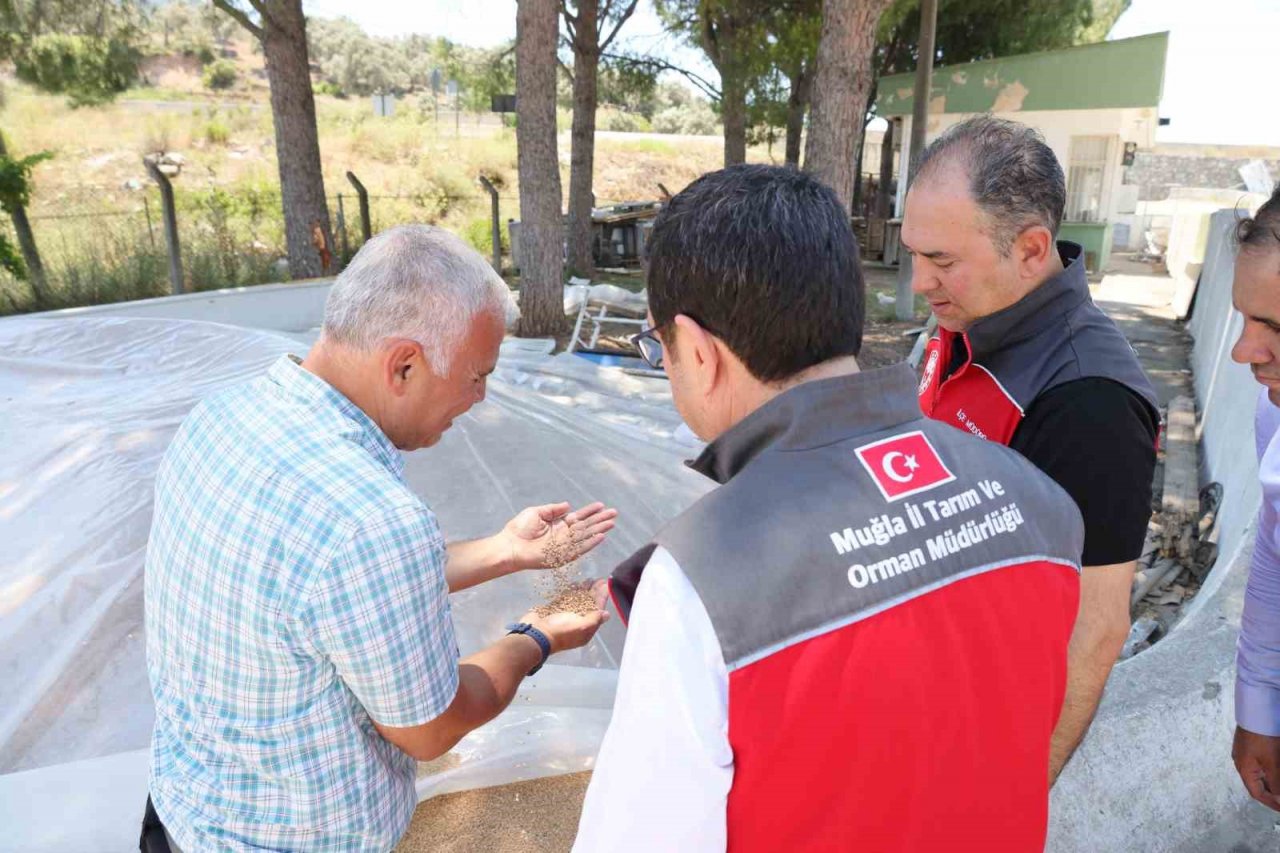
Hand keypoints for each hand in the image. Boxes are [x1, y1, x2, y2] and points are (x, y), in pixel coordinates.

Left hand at [500, 501, 617, 571]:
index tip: (602, 505)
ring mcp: (564, 546)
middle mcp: (564, 535)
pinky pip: (579, 549)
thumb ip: (553, 509)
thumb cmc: (519, 529)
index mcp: (558, 525)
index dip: (590, 511)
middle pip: (586, 526)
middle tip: (615, 513)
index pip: (579, 517)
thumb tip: (569, 506)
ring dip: (599, 530)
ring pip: (586, 536)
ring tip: (612, 523)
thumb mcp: (537, 512)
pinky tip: (600, 537)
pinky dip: (590, 543)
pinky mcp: (562, 556)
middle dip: (600, 520)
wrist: (510, 546)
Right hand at [521, 582, 611, 653]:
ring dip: (583, 590)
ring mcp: (565, 615)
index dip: (602, 597)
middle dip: (594, 592)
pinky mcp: (555, 609)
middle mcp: (577, 622)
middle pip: (589, 604)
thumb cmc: (560, 631)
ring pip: (577, 600)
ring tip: (589, 579)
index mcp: (585, 629)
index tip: (606, 584)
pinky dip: (570, 591)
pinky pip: (566, 598)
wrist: (535, 635)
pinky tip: (574, 583)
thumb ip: (594, 619)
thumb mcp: (581, 627)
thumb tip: (606, 614)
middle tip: (599, 579)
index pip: (597, 610)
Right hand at [1234, 725, 1279, 810]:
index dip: (1271, 803)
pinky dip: (1270, 769)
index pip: (1257, 793)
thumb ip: (1276, 783)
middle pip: (1257, 783)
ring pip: (1260, 772)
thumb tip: (1278, 800)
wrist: (1257, 711)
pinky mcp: (1250, 743)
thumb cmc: (1262, 737)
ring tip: (1279, 782)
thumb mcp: (1272, 763)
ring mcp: (1245, 752)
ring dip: (1272, 780)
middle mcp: (1242, 762)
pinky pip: (1260, 762)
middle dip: (1272, 791)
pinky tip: (1276, 766)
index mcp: (1244, 769)